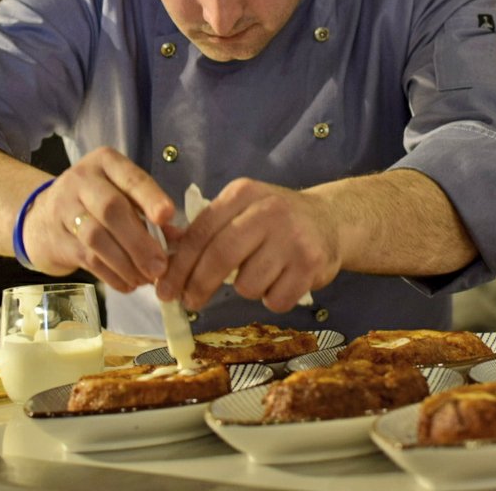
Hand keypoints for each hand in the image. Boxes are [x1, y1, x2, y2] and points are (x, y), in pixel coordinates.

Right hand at [22, 147, 174, 292]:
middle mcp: (82, 181)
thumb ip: (149, 211)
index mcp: (106, 162)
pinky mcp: (57, 239)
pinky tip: (129, 284)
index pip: (131, 177)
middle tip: (160, 266)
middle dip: (139, 241)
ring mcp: (64, 209)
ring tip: (146, 278)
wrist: (42, 217)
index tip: (167, 216)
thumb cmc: (95, 201)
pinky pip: (88, 259)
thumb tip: (180, 239)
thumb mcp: (121, 193)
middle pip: (111, 209)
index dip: (150, 197)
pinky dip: (112, 275)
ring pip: (97, 237)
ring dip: (126, 263)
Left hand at [156, 178, 341, 312]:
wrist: (331, 220)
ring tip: (260, 274)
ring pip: (247, 285)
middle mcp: (268, 211)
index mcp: (243, 194)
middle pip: (219, 258)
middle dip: (198, 286)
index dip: (179, 265)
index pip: (200, 233)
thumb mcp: (241, 209)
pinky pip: (275, 300)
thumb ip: (206, 230)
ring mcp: (293, 237)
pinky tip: (282, 280)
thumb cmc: (275, 220)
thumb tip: (165, 262)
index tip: (165, 289)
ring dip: (246, 289)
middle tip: (190, 301)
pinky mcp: (312, 264)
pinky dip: (273, 298)